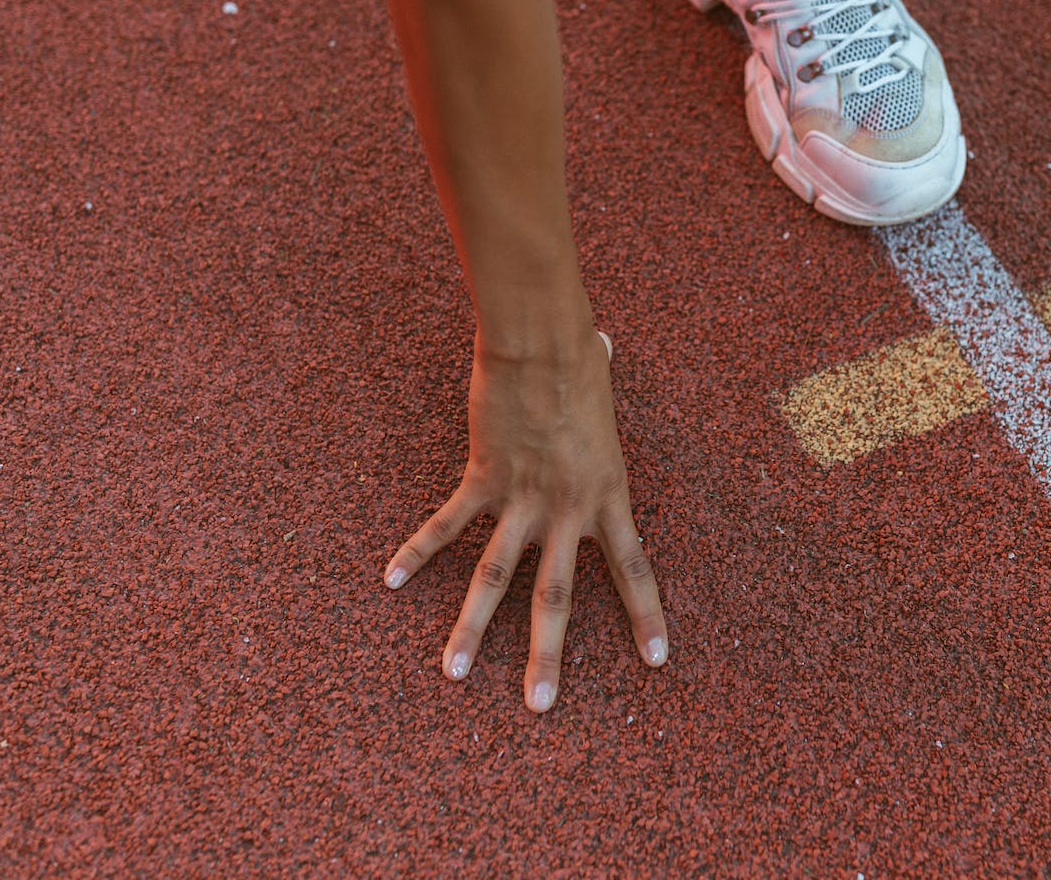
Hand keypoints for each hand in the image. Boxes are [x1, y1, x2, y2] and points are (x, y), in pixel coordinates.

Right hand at [382, 329, 667, 710]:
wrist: (541, 346)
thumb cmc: (580, 360)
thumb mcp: (605, 393)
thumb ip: (602, 394)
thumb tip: (603, 347)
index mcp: (609, 496)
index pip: (635, 569)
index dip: (646, 616)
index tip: (657, 661)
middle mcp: (568, 510)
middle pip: (557, 597)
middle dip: (548, 655)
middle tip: (540, 706)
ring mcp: (523, 500)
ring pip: (495, 579)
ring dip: (472, 629)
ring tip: (454, 674)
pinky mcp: (482, 480)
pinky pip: (447, 526)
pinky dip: (417, 552)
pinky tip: (393, 581)